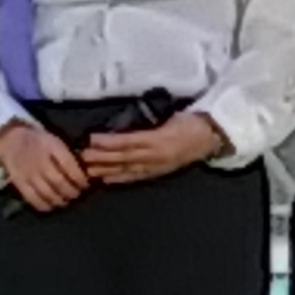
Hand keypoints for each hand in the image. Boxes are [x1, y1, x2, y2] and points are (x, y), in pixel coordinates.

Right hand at [0, 120, 90, 212]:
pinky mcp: (20, 184)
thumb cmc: (39, 142)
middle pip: (60, 183)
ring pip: (48, 194)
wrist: (12, 140)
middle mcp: (41, 162)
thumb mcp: (55, 142)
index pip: (69, 166)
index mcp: (52, 148)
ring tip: (65, 200)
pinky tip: (51, 205)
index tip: (85, 184)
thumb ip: (68, 156)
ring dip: (61, 200)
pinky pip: (33, 199)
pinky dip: (45, 206)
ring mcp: (29, 174)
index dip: (80, 179)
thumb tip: (83, 172)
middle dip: (72, 192)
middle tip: (77, 194)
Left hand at [83, 110, 228, 185]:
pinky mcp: (159, 172)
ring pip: (128, 169)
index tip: (92, 139)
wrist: (211, 138)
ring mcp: (158, 166)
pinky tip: (108, 179)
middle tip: (83, 157)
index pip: (129, 141)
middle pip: (125, 157)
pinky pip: (137, 177)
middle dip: (103, 158)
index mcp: (159, 139)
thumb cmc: (191, 122)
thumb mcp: (171, 115)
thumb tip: (126, 118)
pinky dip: (121, 178)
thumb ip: (150, 120)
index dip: (110, 142)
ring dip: (107, 169)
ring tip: (89, 170)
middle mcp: (157, 155)